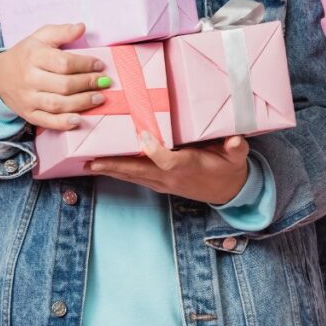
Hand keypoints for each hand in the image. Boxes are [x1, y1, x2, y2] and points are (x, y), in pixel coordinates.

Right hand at [0, 23, 109, 130]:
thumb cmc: (26, 54)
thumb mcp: (41, 37)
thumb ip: (62, 31)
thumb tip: (82, 27)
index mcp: (34, 56)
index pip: (64, 63)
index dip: (85, 64)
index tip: (99, 65)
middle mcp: (30, 79)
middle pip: (64, 85)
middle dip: (88, 84)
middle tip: (104, 82)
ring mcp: (28, 99)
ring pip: (58, 104)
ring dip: (82, 103)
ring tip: (99, 98)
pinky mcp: (28, 114)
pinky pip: (47, 121)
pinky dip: (63, 123)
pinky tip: (78, 120)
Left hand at [87, 133, 249, 204]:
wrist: (228, 191)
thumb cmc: (229, 168)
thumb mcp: (237, 157)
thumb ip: (236, 148)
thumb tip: (236, 140)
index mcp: (187, 166)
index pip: (166, 160)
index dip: (153, 150)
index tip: (142, 134)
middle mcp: (170, 177)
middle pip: (138, 172)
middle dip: (114, 165)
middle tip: (90, 160)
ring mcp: (163, 182)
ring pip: (132, 176)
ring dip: (111, 170)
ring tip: (88, 163)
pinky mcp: (159, 182)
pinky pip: (135, 176)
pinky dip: (119, 171)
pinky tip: (105, 165)